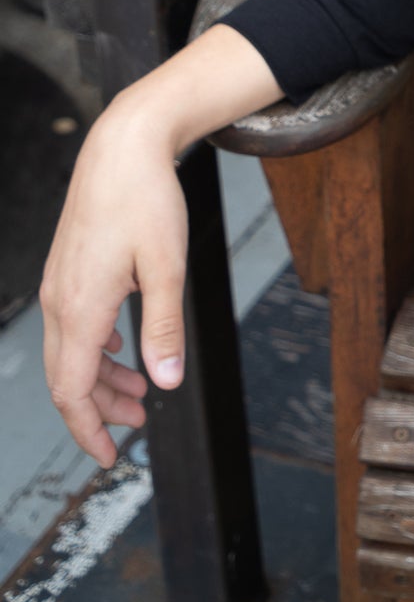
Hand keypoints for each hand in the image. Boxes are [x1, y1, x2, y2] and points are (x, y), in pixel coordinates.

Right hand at [39, 100, 190, 466]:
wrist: (123, 145)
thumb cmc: (146, 199)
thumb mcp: (167, 268)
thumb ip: (164, 330)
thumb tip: (165, 384)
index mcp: (80, 309)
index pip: (72, 391)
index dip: (88, 430)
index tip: (109, 456)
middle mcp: (60, 300)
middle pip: (68, 377)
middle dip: (99, 408)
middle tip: (137, 424)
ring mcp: (60, 282)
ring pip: (69, 351)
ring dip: (101, 377)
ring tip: (140, 390)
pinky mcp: (68, 266)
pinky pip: (72, 323)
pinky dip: (94, 346)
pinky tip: (119, 345)